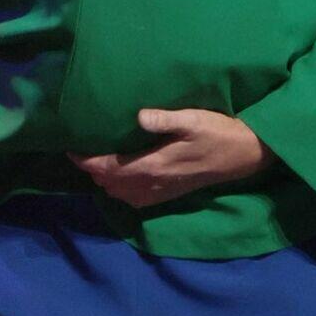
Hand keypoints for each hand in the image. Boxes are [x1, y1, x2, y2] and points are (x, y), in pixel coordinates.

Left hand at [67, 108, 278, 209]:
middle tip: (81, 150)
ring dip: (105, 181)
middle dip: (92, 170)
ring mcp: (162, 192)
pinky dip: (121, 190)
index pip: (108, 169)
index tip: (70, 148)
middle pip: (109, 184)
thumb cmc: (218, 132)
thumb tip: (138, 115)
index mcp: (154, 165)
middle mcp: (153, 184)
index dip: (85, 161)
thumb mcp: (194, 119)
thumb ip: (165, 119)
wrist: (245, 155)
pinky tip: (122, 177)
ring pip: (120, 194)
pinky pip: (136, 200)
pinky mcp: (170, 194)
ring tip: (97, 161)